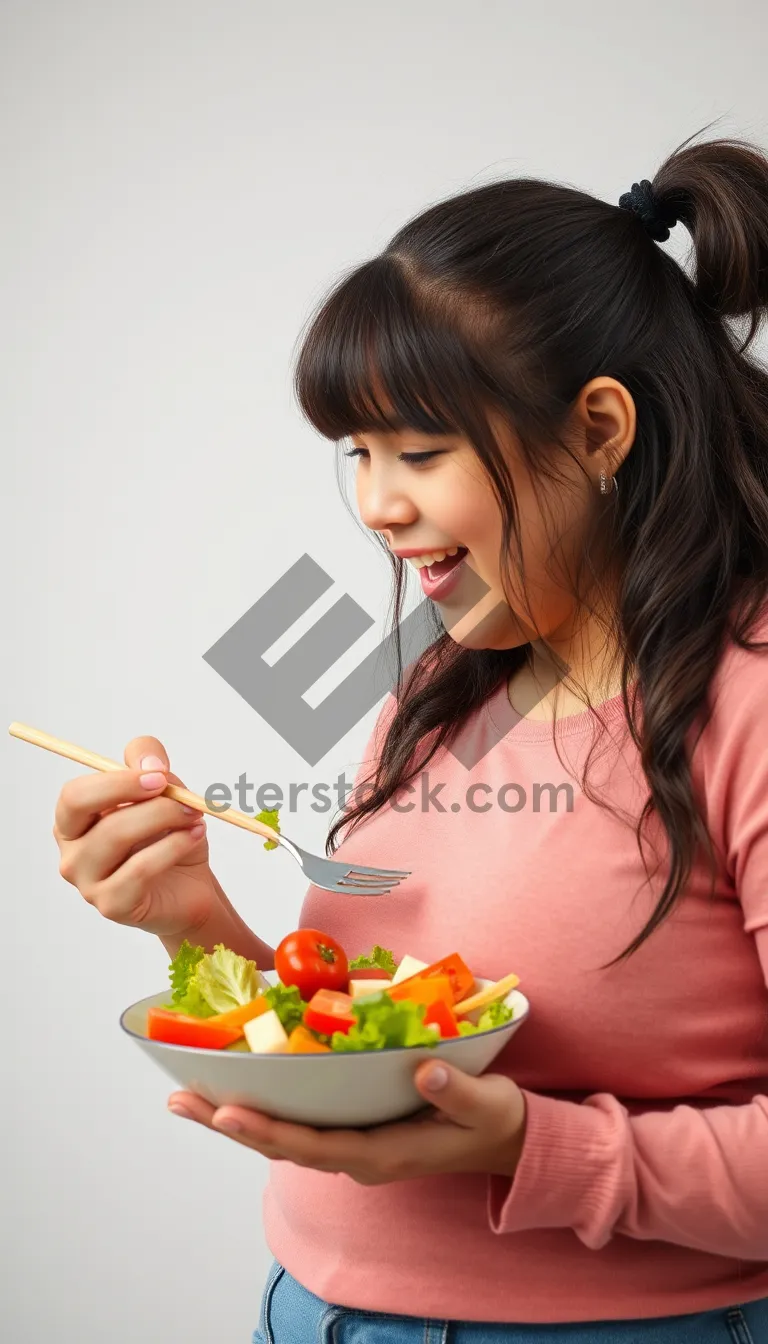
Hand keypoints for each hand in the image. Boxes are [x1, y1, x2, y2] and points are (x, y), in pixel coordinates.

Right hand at [53, 734, 219, 937]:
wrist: (190, 888)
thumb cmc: (168, 838)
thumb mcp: (164, 793)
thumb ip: (150, 766)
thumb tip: (150, 764)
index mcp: (74, 823)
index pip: (75, 794)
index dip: (115, 780)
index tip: (157, 775)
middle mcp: (72, 853)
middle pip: (82, 808)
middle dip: (131, 791)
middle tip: (175, 791)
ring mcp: (88, 883)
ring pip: (116, 835)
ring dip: (165, 817)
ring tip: (195, 815)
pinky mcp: (112, 905)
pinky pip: (140, 868)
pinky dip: (174, 845)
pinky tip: (194, 837)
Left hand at [166, 1060, 526, 1182]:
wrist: (506, 1140)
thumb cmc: (496, 1120)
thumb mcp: (488, 1105)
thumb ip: (459, 1092)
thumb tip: (428, 1070)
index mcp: (384, 1154)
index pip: (314, 1146)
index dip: (268, 1131)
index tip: (226, 1112)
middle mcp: (358, 1156)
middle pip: (282, 1144)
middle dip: (228, 1124)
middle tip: (177, 1101)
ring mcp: (353, 1145)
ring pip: (283, 1136)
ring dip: (235, 1118)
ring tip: (186, 1097)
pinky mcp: (353, 1130)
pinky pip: (298, 1124)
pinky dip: (263, 1109)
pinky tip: (236, 1089)